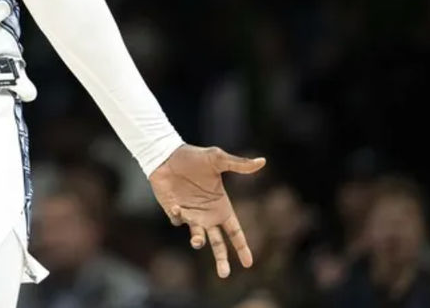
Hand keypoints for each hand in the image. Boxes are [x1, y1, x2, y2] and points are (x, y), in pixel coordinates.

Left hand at [148, 145, 266, 278]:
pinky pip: (179, 220)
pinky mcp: (175, 211)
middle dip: (222, 259)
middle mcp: (208, 215)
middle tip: (224, 274)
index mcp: (222, 206)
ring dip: (198, 240)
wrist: (166, 155)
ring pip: (198, 236)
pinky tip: (177, 205)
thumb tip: (262, 161)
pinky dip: (179, 216)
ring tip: (198, 240)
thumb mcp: (218, 159)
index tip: (248, 263)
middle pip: (218, 243)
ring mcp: (191, 215)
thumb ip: (238, 164)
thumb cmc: (194, 157)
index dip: (242, 247)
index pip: (235, 232)